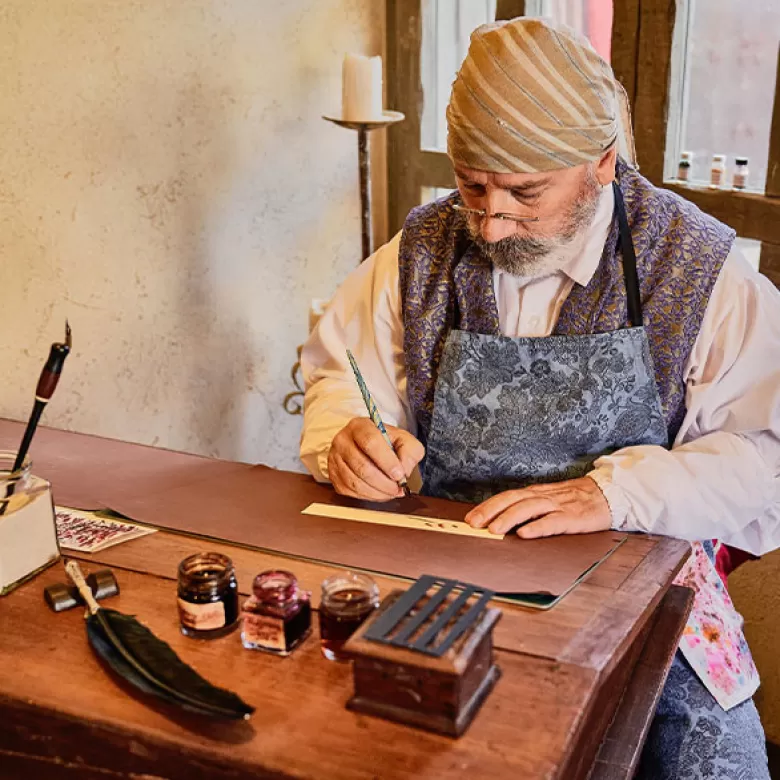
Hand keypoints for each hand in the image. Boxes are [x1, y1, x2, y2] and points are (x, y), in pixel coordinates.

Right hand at [328, 418, 424, 501]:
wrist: (366, 445)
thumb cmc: (385, 442)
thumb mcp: (403, 439)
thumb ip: (410, 451)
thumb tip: (404, 471)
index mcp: (360, 426)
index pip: (370, 442)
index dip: (386, 462)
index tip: (399, 475)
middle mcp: (343, 441)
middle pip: (362, 466)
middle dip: (384, 482)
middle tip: (398, 488)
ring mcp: (335, 458)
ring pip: (355, 482)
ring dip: (377, 492)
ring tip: (391, 492)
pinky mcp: (333, 475)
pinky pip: (350, 491)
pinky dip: (368, 496)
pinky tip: (379, 493)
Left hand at [465, 476, 610, 537]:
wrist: (608, 494)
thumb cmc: (575, 499)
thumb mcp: (548, 499)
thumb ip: (528, 507)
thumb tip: (500, 519)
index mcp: (535, 493)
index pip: (506, 497)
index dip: (487, 506)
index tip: (470, 518)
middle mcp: (543, 496)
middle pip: (512, 500)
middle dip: (491, 511)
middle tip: (474, 524)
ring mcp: (558, 505)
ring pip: (529, 508)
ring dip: (509, 518)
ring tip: (494, 530)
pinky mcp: (573, 517)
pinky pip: (553, 522)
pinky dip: (537, 527)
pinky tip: (525, 534)